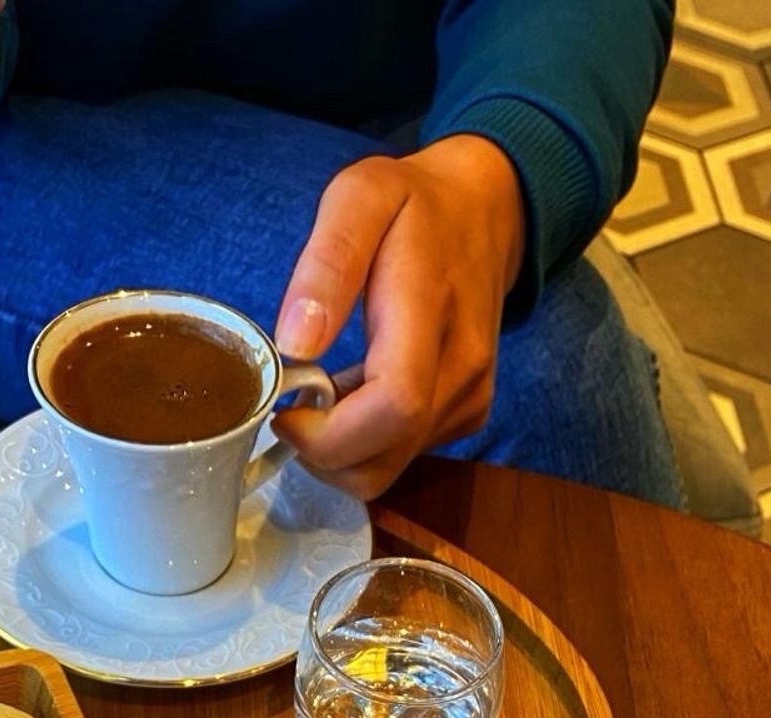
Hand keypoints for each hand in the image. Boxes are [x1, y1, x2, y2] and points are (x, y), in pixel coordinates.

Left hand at [272, 135, 525, 499]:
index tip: (285, 408)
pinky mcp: (468, 415)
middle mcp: (462, 370)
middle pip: (384, 459)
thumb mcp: (360, 197)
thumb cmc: (414, 203)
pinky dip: (366, 441)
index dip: (328, 433)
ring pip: (389, 468)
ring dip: (341, 450)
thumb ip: (327, 263)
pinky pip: (404, 456)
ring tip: (323, 392)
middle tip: (293, 405)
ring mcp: (470, 399)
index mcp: (430, 312)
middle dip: (322, 452)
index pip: (394, 408)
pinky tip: (357, 392)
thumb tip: (297, 342)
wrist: (485, 213)